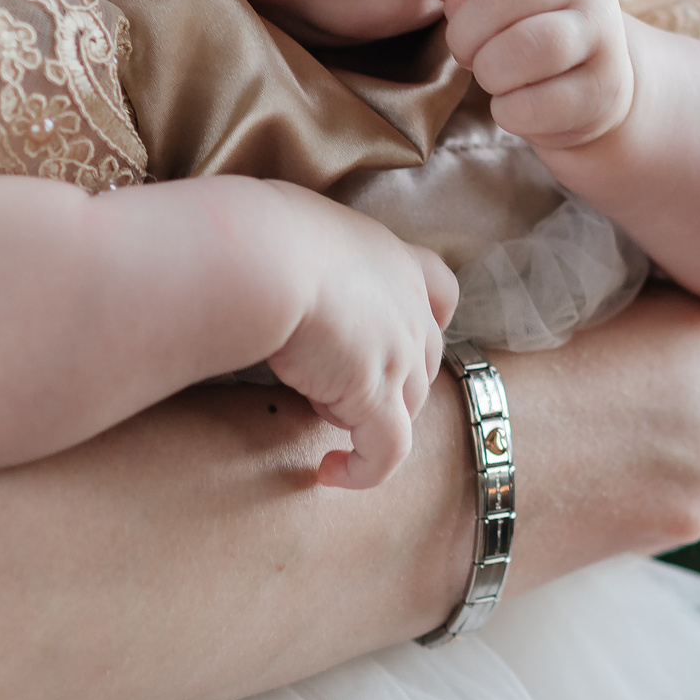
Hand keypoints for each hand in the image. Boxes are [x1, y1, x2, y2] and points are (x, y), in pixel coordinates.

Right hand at [264, 190, 458, 488]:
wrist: (262, 257)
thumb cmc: (260, 233)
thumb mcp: (295, 226)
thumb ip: (305, 251)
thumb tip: (272, 266)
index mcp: (392, 259)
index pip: (440, 290)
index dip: (429, 318)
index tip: (401, 338)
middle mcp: (408, 307)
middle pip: (423, 361)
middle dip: (388, 378)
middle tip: (327, 376)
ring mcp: (400, 354)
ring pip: (407, 406)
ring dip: (365, 414)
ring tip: (310, 403)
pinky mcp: (377, 397)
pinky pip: (386, 451)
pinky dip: (364, 469)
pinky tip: (329, 472)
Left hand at [371, 0, 635, 152]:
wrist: (592, 85)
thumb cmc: (522, 20)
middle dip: (467, 31)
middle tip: (467, 46)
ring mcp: (602, 36)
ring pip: (525, 50)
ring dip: (488, 69)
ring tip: (491, 70)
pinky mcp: (602, 90)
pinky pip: (535, 104)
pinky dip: (509, 110)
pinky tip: (515, 101)